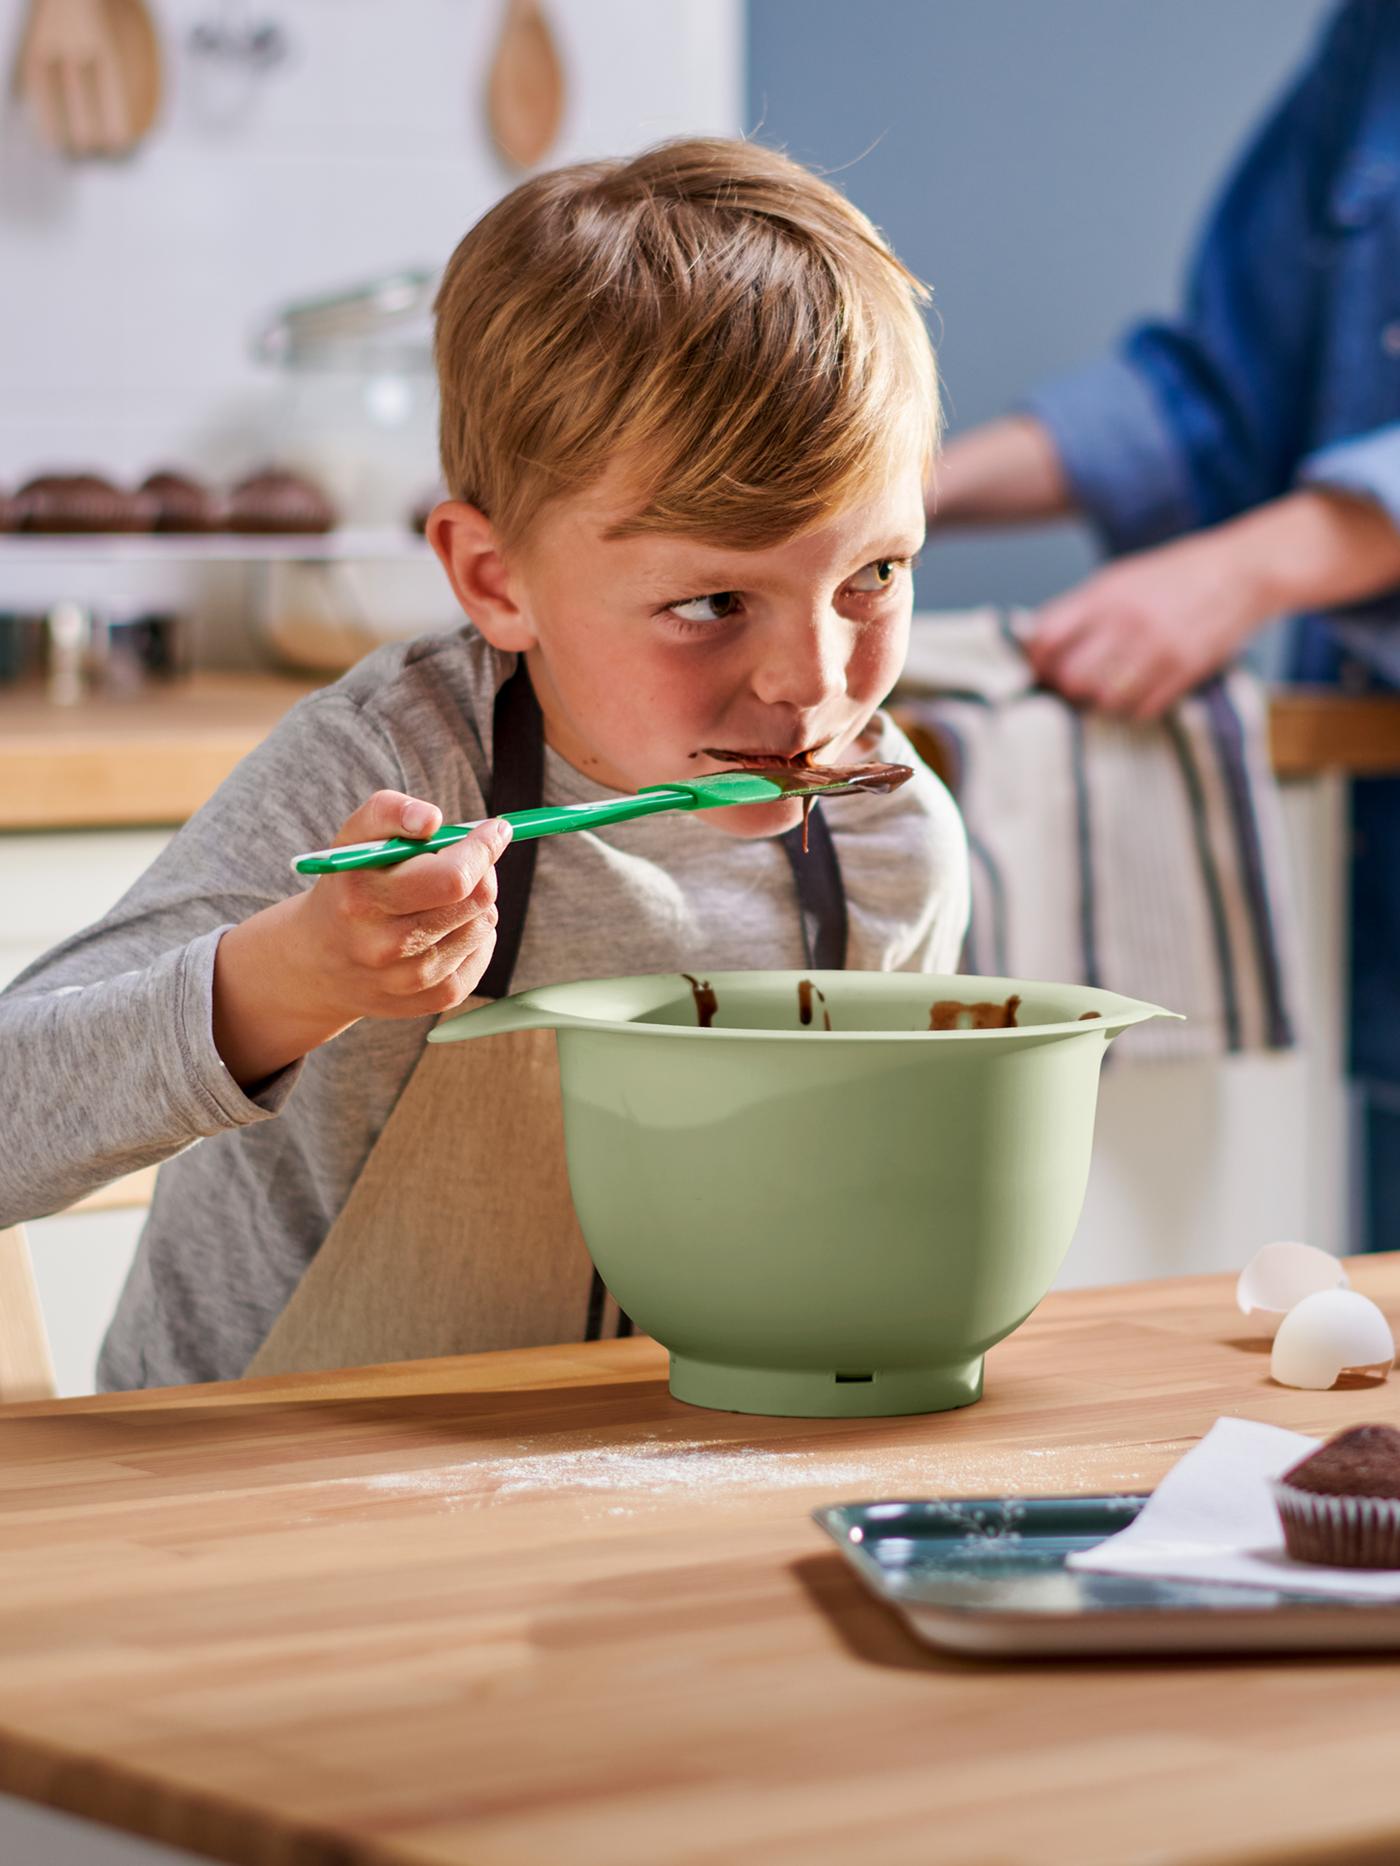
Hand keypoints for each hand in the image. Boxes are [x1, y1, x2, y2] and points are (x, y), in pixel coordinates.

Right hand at [295, 791, 511, 1020]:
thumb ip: (390, 812)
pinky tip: (445, 927)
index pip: (453, 878)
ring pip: (485, 924)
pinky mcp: (433, 1000)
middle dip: (481, 870)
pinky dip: (474, 934)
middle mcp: (385, 946)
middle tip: (466, 859)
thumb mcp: (353, 840)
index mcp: (363, 899)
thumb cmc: (348, 886)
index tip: (496, 829)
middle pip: (477, 900)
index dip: (483, 848)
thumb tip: (431, 821)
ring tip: (441, 897)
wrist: (319, 962)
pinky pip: (482, 954)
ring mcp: (411, 980)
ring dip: (475, 902)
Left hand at [1024, 528, 1268, 719]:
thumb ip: (1082, 609)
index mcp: (1105, 595)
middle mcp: (1127, 623)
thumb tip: (1041, 644)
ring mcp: (1157, 649)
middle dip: (1065, 686)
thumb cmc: (1177, 574)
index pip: (1047, 637)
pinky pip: (1141, 709)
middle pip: (1071, 676)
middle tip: (1070, 686)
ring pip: (1103, 699)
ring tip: (1103, 692)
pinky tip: (1134, 695)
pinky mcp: (1185, 671)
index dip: (1036, 659)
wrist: (1242, 571)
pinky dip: (1131, 709)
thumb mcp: (1121, 577)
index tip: (1040, 666)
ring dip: (1097, 702)